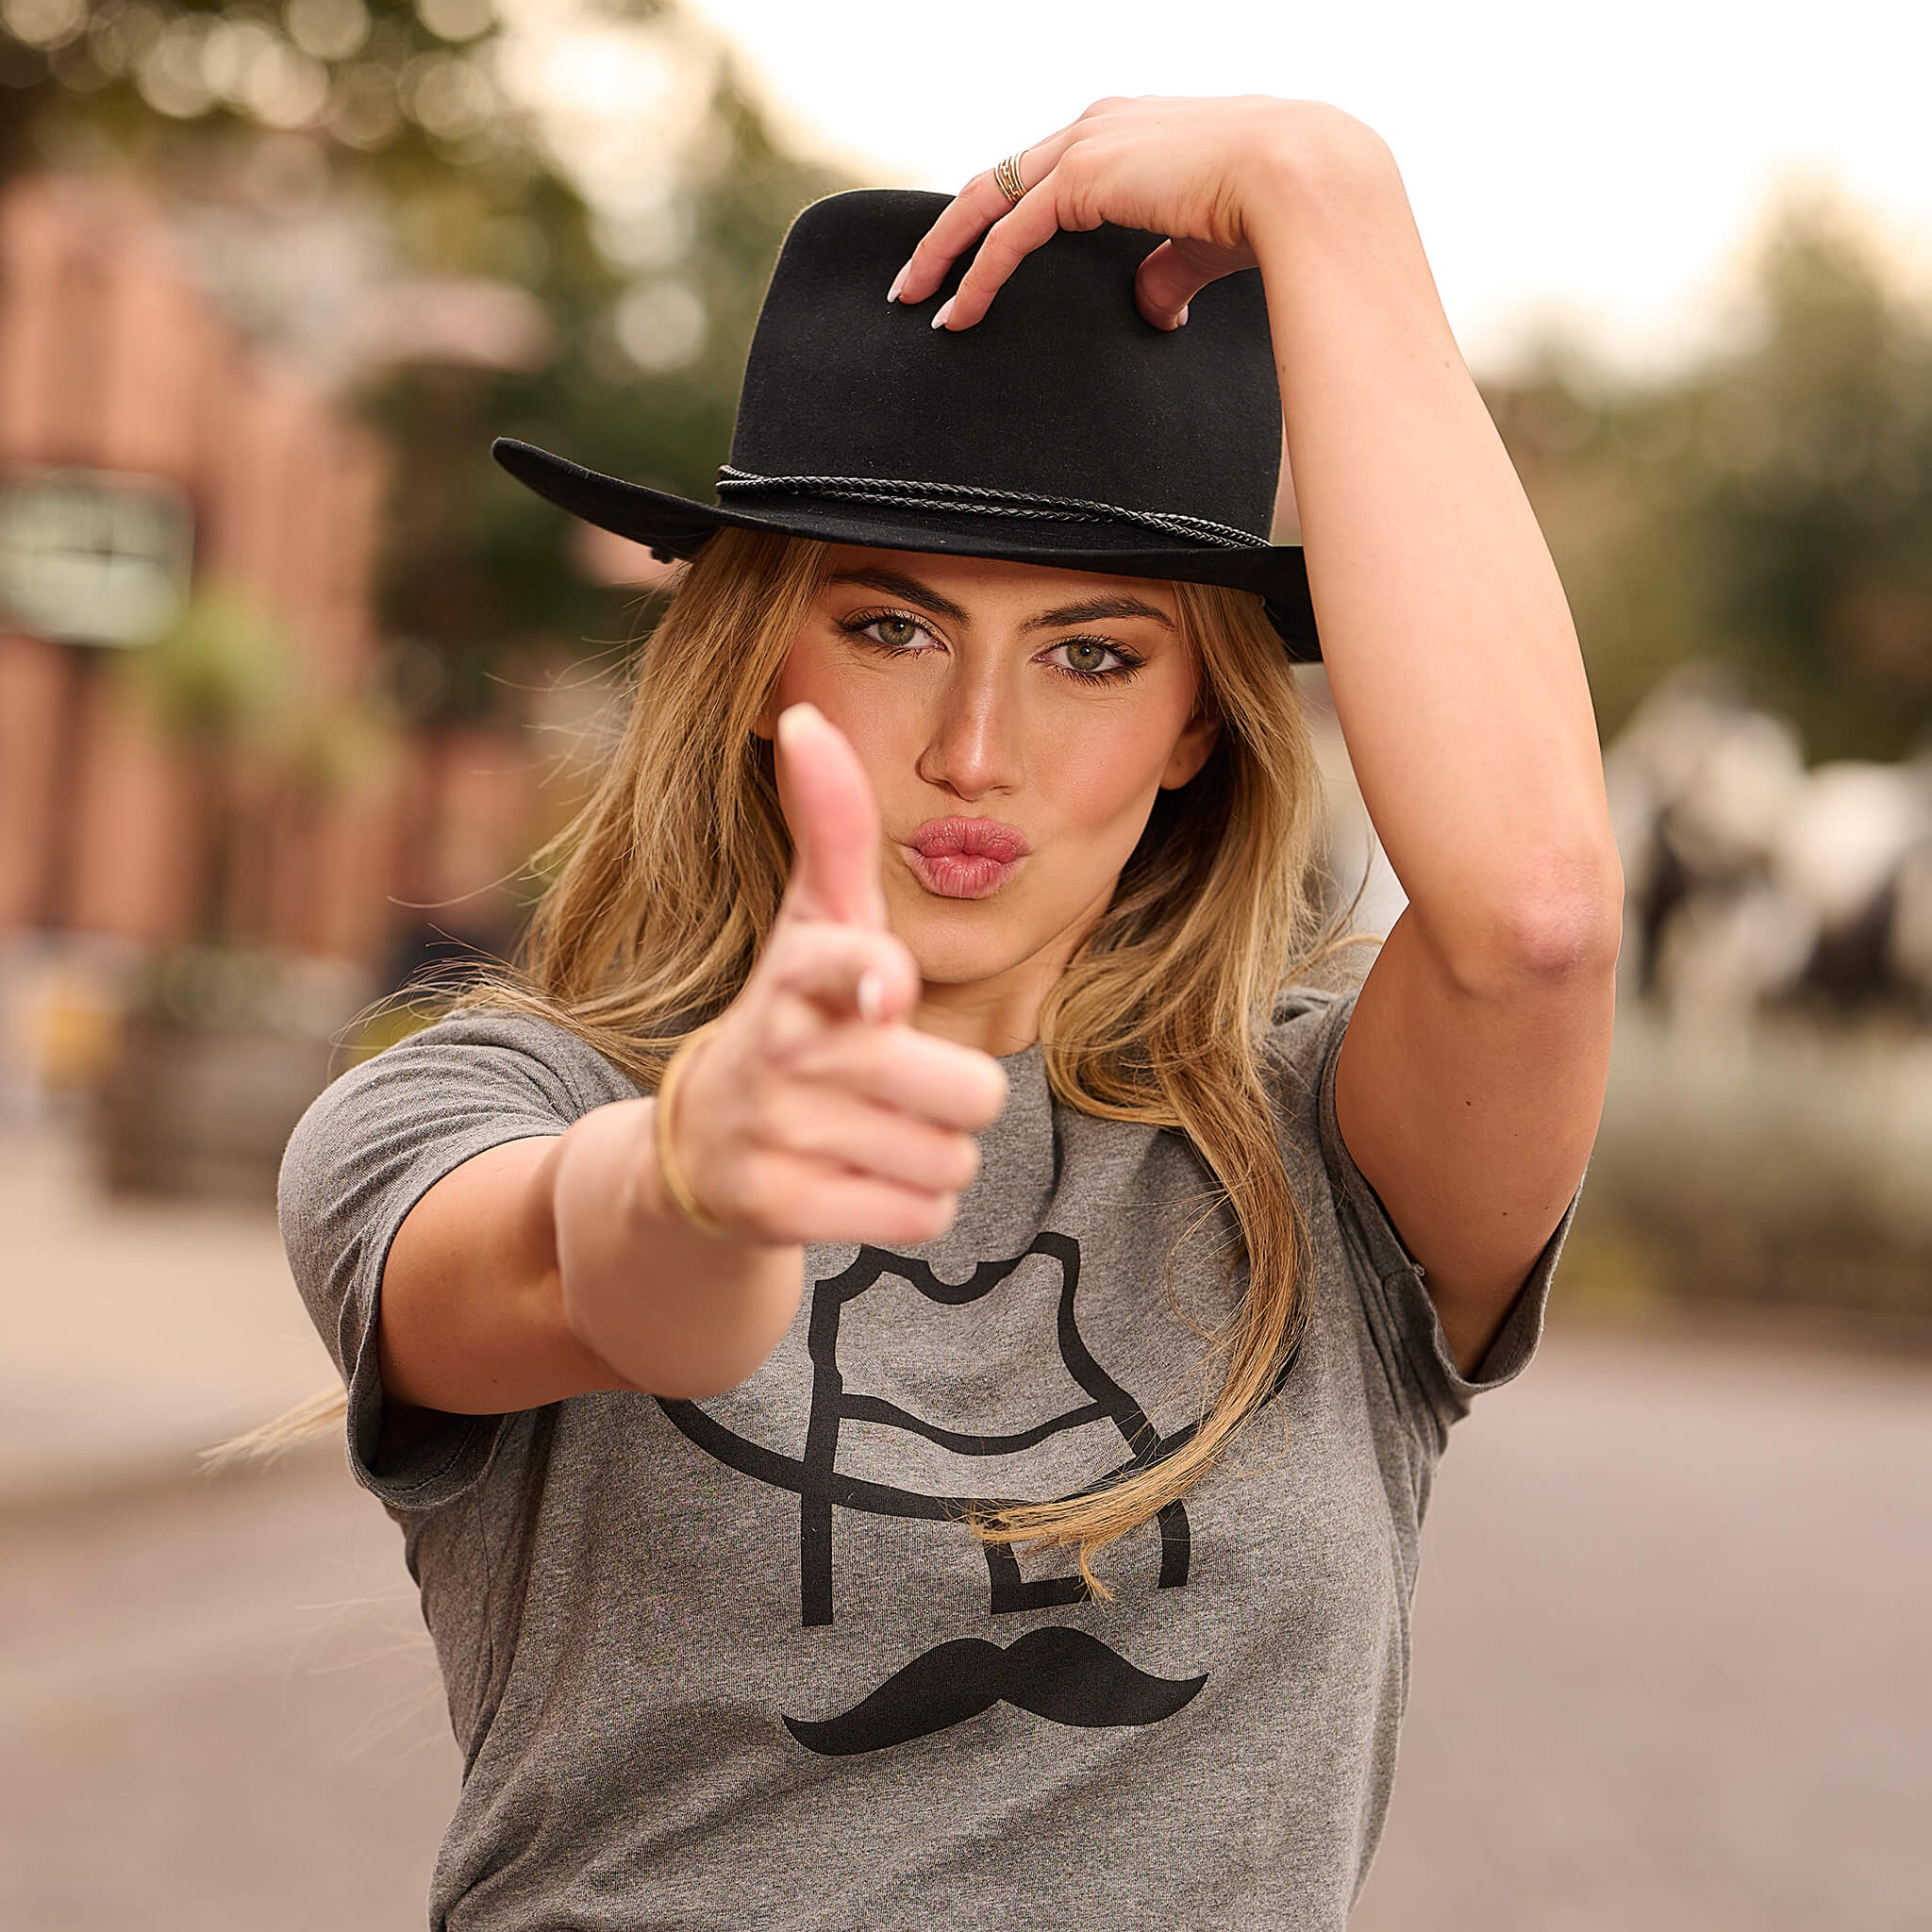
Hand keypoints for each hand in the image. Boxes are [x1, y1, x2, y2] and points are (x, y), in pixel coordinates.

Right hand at [661, 703, 1007, 1246]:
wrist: (699, 1149)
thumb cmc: (794, 1012)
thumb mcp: (812, 922)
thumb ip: (830, 826)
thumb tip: (803, 713)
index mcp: (799, 974)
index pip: (842, 966)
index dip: (871, 978)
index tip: (886, 992)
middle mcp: (780, 1054)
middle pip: (967, 1091)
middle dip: (957, 1095)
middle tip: (898, 1085)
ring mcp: (774, 1139)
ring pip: (951, 1160)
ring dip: (934, 1152)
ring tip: (872, 1131)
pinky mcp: (778, 1214)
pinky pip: (922, 1219)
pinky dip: (911, 1206)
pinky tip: (859, 1180)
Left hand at [893, 95, 1371, 332]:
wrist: (1305, 181)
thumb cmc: (1276, 210)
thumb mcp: (1205, 240)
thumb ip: (1166, 268)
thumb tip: (1151, 306)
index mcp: (1130, 130)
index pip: (1046, 172)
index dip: (1003, 217)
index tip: (974, 259)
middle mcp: (1099, 124)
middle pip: (1000, 179)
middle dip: (952, 231)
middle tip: (916, 278)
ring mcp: (1086, 145)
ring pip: (988, 199)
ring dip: (945, 253)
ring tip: (915, 298)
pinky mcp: (1080, 179)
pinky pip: (1009, 235)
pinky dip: (977, 276)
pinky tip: (958, 313)